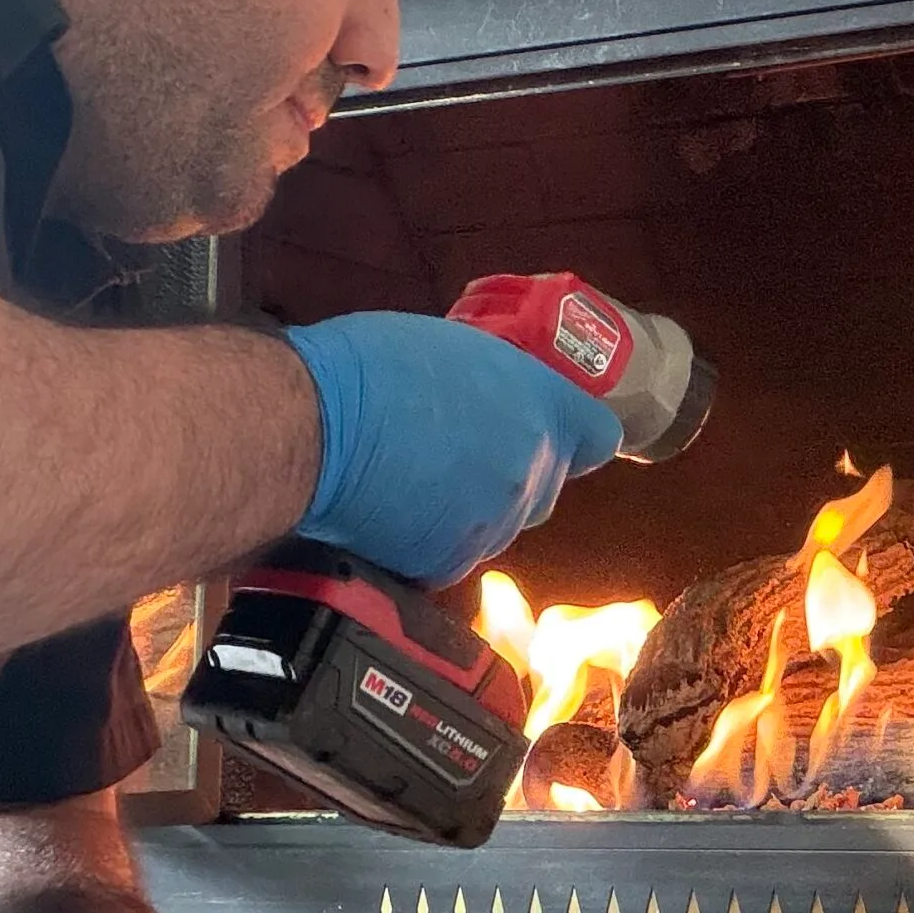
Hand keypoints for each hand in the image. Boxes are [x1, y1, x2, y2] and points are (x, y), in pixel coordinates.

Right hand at [284, 312, 622, 583]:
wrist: (315, 426)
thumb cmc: (371, 370)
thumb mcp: (459, 350)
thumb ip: (499, 386)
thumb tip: (498, 403)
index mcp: (542, 407)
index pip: (599, 437)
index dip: (575, 434)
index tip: (553, 431)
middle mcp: (532, 470)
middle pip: (545, 484)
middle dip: (512, 471)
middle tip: (459, 448)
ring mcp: (494, 523)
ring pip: (500, 523)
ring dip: (471, 507)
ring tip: (416, 474)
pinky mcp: (449, 562)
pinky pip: (454, 552)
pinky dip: (431, 538)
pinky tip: (395, 507)